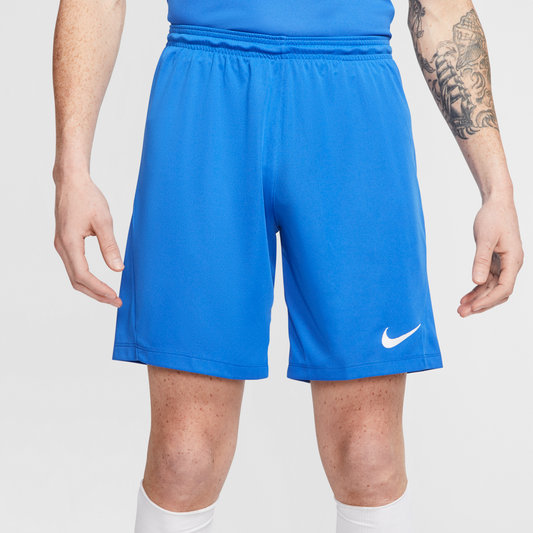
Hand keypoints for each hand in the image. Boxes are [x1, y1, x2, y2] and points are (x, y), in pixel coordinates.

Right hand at [54, 173, 123, 306]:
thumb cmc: (87, 197)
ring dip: (91, 288)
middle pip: (76, 281)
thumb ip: (110, 246)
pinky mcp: (65, 242)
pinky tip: (99, 281)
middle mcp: (62, 247)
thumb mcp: (103, 221)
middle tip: (116, 302)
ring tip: (110, 296)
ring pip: (74, 275)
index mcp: (69, 243)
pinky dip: (86, 278)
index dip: (99, 289)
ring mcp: (62, 245)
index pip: (83, 275)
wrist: (72, 182)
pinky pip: (74, 267)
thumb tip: (118, 269)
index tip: (115, 296)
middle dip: (96, 294)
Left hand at [458, 195, 523, 316]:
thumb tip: (477, 281)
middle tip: (461, 313)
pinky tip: (465, 297)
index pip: (504, 288)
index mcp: (513, 260)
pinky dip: (476, 289)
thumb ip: (481, 260)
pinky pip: (487, 281)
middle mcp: (511, 265)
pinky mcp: (496, 262)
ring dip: (477, 299)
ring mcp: (504, 264)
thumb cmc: (493, 218)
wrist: (497, 203)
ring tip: (460, 309)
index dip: (489, 300)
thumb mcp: (484, 239)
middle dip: (481, 304)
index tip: (473, 307)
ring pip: (492, 289)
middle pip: (498, 292)